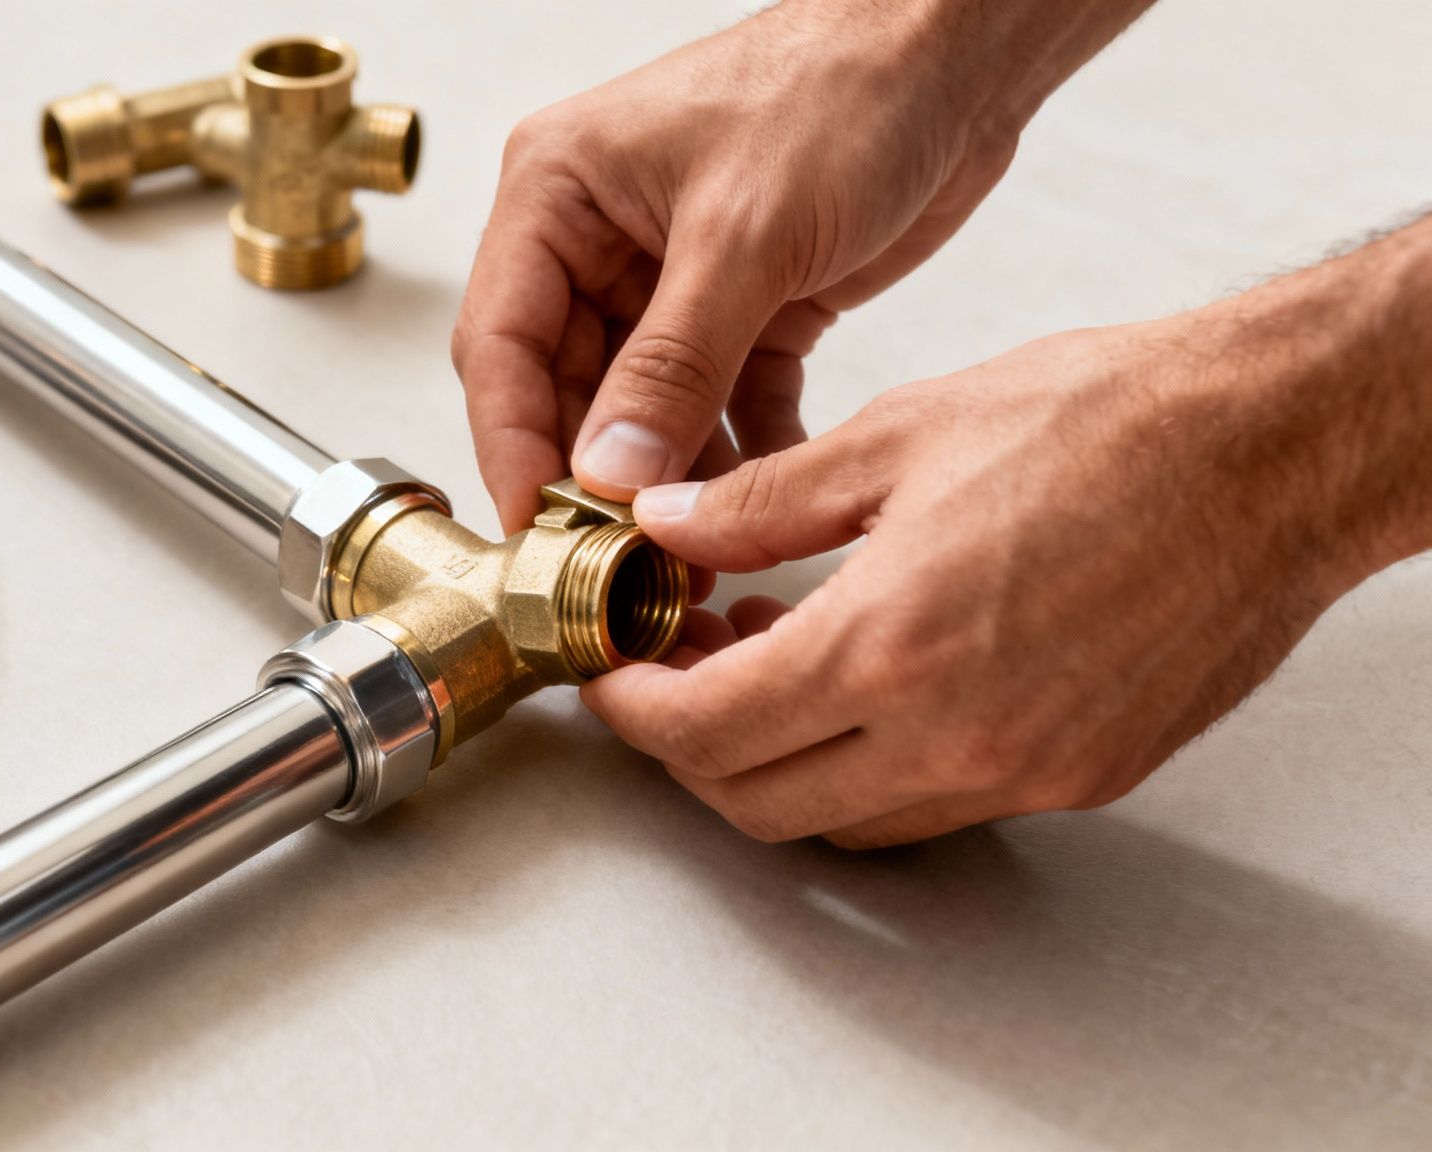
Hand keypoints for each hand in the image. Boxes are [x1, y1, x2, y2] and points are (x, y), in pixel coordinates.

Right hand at [450, 0, 1146, 532]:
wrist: (958, 52)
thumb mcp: (744, 235)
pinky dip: (744, 454)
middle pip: (565, 388)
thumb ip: (672, 366)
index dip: (511, 444)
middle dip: (596, 479)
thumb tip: (608, 478)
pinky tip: (768, 504)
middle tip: (620, 563)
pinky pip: (723, 405)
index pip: (499, 342)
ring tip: (696, 556)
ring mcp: (671, 279)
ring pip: (644, 410)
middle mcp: (599, 240)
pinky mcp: (747, 307)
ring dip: (669, 481)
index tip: (535, 531)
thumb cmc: (840, 87)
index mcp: (557, 195)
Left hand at [583, 222, 1431, 847]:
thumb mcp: (901, 434)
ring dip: (777, 765)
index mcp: (888, 644)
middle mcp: (953, 736)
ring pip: (845, 821)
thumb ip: (762, 500)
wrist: (1274, 450)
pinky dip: (869, 767)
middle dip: (687, 751)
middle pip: (758, 803)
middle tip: (671, 672)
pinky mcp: (1081, 779)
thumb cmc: (1110, 422)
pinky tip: (865, 681)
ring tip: (764, 665)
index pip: (704, 732)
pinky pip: (935, 807)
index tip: (610, 674)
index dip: (632, 711)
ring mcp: (1024, 772)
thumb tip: (667, 524)